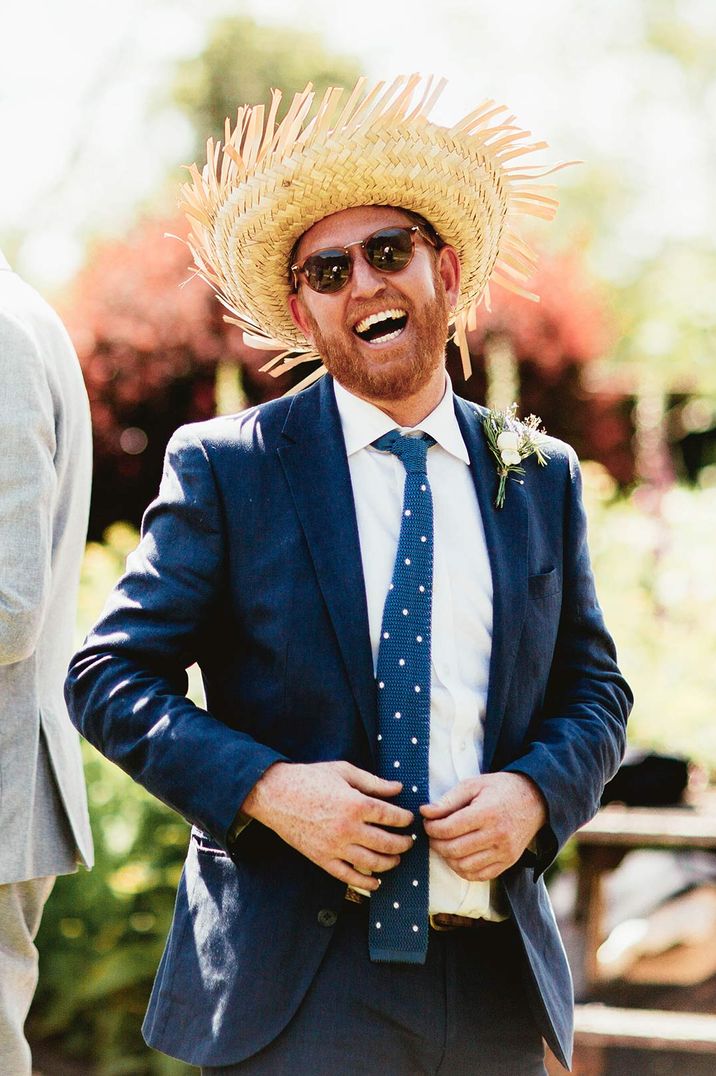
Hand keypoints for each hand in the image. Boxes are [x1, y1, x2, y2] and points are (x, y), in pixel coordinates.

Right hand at [241, 760, 414, 889]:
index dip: (404, 819)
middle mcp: (348, 829)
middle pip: (387, 843)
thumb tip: (398, 788)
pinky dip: (366, 883)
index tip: (408, 819)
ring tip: (396, 858)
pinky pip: (349, 877)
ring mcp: (335, 847)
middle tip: (409, 841)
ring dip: (390, 862)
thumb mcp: (343, 771)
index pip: (391, 817)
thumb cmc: (310, 778)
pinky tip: (376, 882)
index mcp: (355, 804)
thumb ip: (373, 782)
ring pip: (373, 863)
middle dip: (404, 843)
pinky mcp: (323, 859)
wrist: (275, 794)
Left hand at [420, 772, 546, 881]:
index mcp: (487, 813)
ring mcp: (504, 852)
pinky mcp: (508, 862)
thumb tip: (425, 812)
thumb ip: (448, 800)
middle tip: (432, 834)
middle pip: (454, 849)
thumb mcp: (474, 785)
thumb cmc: (501, 789)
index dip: (431, 827)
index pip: (449, 829)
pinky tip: (458, 856)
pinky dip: (462, 870)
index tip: (427, 822)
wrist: (535, 800)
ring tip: (444, 844)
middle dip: (435, 843)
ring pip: (463, 866)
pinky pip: (478, 876)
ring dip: (447, 858)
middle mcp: (497, 836)